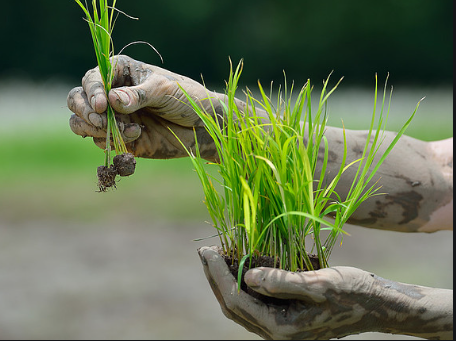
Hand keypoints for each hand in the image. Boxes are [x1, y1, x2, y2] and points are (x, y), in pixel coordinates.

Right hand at [67, 55, 218, 159]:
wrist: (203, 127)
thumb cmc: (188, 98)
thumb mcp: (164, 91)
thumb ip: (138, 96)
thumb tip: (111, 100)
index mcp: (120, 71)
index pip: (92, 78)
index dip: (92, 91)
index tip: (102, 106)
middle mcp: (111, 92)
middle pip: (77, 99)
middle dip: (85, 111)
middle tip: (101, 121)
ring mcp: (113, 116)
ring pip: (81, 121)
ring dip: (94, 128)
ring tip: (121, 130)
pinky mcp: (118, 137)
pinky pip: (98, 140)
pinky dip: (111, 140)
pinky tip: (137, 136)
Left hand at [197, 246, 452, 339]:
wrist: (377, 305)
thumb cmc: (353, 293)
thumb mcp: (319, 284)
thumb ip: (282, 282)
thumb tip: (247, 276)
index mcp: (281, 328)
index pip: (234, 299)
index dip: (217, 273)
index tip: (206, 249)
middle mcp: (276, 333)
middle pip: (231, 305)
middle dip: (214, 276)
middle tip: (204, 249)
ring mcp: (280, 327)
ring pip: (240, 304)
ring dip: (225, 279)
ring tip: (216, 255)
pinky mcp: (285, 318)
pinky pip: (253, 302)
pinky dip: (241, 283)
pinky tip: (239, 264)